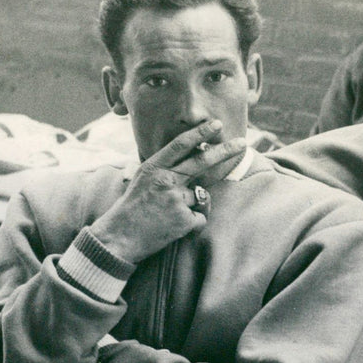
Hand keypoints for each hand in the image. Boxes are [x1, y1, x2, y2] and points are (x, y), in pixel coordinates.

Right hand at [92, 120, 246, 264]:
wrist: (120, 237)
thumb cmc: (132, 208)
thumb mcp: (142, 178)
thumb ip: (164, 167)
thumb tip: (192, 156)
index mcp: (154, 167)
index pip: (181, 145)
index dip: (200, 133)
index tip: (216, 124)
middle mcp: (166, 179)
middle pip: (202, 161)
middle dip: (224, 150)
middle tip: (242, 143)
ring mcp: (176, 199)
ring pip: (201, 196)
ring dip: (193, 205)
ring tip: (169, 214)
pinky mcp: (184, 220)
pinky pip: (201, 217)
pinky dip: (193, 224)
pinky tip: (174, 227)